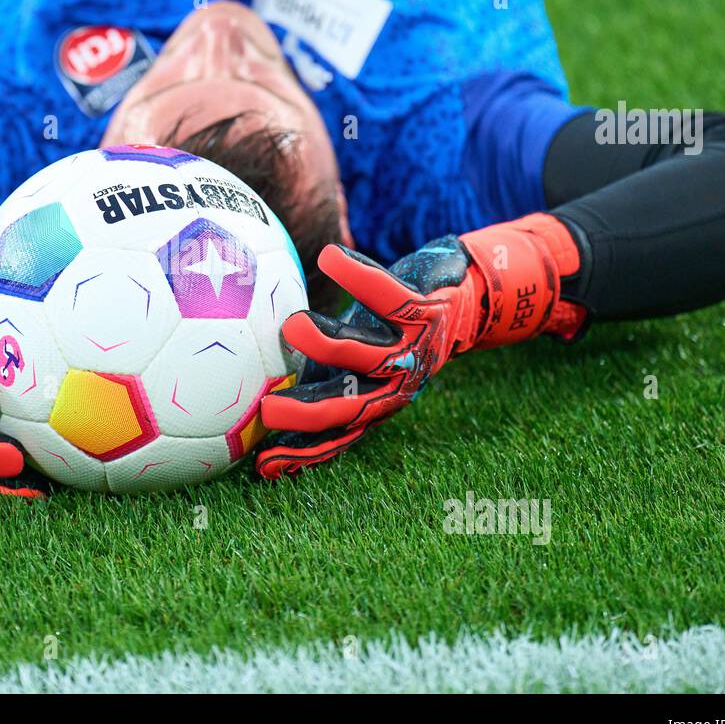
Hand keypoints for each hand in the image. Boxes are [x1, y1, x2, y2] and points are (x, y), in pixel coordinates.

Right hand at [256, 214, 585, 478]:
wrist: (462, 301)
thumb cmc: (390, 335)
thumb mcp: (355, 367)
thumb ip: (318, 386)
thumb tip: (262, 409)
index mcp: (374, 402)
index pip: (336, 436)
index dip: (302, 454)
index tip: (263, 465)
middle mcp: (394, 384)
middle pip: (351, 408)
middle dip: (309, 414)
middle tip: (267, 411)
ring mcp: (410, 348)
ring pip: (369, 355)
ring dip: (330, 344)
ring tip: (292, 327)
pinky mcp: (422, 309)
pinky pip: (387, 295)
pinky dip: (356, 275)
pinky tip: (328, 258)